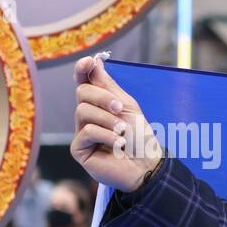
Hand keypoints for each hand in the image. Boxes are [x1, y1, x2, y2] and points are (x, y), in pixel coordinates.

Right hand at [71, 55, 161, 191]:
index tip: (89, 62)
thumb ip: (108, 86)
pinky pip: (87, 132)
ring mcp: (81, 132)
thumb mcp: (127, 106)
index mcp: (98, 104)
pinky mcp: (79, 149)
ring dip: (108, 120)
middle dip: (104, 98)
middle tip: (120, 110)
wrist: (147, 165)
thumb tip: (94, 61)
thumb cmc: (140, 137)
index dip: (82, 70)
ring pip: (83, 111)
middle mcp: (87, 117)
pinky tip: (118, 145)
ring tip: (123, 132)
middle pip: (82, 93)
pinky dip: (106, 136)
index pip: (83, 82)